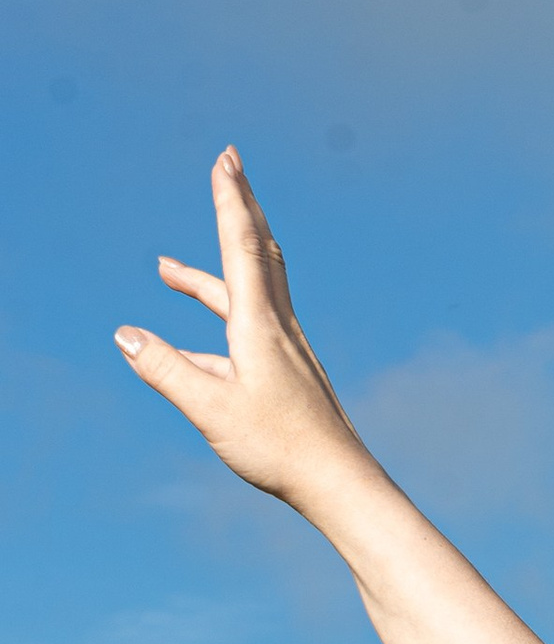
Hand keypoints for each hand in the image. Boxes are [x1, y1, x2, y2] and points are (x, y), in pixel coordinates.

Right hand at [115, 151, 377, 519]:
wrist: (339, 483)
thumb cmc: (279, 448)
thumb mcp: (209, 409)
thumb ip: (165, 369)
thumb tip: (124, 335)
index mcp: (260, 325)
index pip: (243, 246)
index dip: (231, 200)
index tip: (225, 160)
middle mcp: (279, 327)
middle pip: (260, 252)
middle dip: (240, 208)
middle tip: (228, 166)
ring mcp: (288, 349)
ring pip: (252, 292)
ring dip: (209, 275)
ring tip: (165, 270)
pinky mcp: (290, 372)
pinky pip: (250, 330)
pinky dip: (219, 323)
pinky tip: (190, 353)